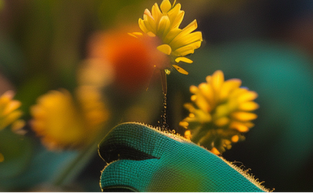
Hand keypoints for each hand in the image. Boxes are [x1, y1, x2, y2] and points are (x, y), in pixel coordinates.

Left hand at [98, 122, 266, 192]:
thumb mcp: (203, 166)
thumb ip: (170, 158)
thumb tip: (133, 154)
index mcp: (177, 152)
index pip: (129, 133)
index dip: (113, 140)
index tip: (109, 151)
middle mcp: (162, 175)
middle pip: (114, 171)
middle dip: (111, 177)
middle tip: (113, 181)